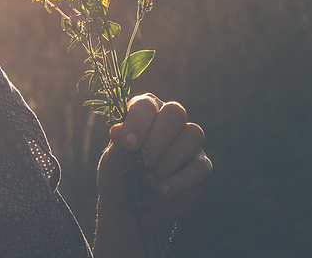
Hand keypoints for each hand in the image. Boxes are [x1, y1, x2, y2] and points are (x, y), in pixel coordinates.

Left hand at [94, 94, 211, 255]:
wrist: (128, 207)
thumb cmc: (118, 175)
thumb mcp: (111, 161)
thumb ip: (116, 145)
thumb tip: (116, 130)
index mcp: (145, 112)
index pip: (146, 104)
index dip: (138, 122)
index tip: (128, 144)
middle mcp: (170, 121)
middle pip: (175, 113)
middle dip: (157, 139)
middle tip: (142, 163)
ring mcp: (189, 143)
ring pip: (192, 135)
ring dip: (168, 160)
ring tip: (148, 180)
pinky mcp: (201, 166)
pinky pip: (200, 167)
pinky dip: (179, 181)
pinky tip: (161, 191)